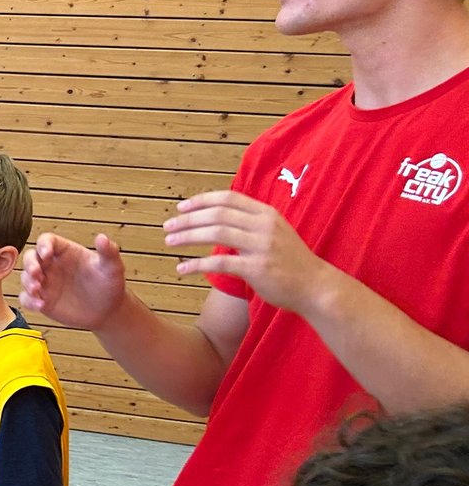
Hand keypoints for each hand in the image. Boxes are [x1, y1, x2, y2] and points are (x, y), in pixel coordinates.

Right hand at [20, 232, 126, 328]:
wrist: (108, 311)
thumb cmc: (110, 285)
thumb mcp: (112, 267)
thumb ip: (108, 252)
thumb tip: (102, 237)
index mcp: (66, 252)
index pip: (47, 241)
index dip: (43, 245)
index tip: (46, 254)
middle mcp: (52, 266)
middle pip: (30, 257)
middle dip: (29, 264)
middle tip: (36, 273)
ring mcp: (46, 283)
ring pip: (25, 277)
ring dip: (27, 282)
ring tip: (38, 290)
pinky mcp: (43, 300)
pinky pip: (27, 298)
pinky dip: (29, 301)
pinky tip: (41, 305)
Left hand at [165, 190, 331, 312]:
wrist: (316, 287)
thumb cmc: (290, 262)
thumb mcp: (273, 234)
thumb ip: (249, 224)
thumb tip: (217, 219)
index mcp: (266, 214)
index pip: (228, 198)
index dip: (201, 201)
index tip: (181, 208)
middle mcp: (264, 225)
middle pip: (217, 214)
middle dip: (188, 219)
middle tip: (167, 227)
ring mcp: (262, 246)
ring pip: (216, 233)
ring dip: (188, 237)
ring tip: (169, 242)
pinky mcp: (257, 268)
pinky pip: (220, 263)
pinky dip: (196, 265)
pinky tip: (182, 269)